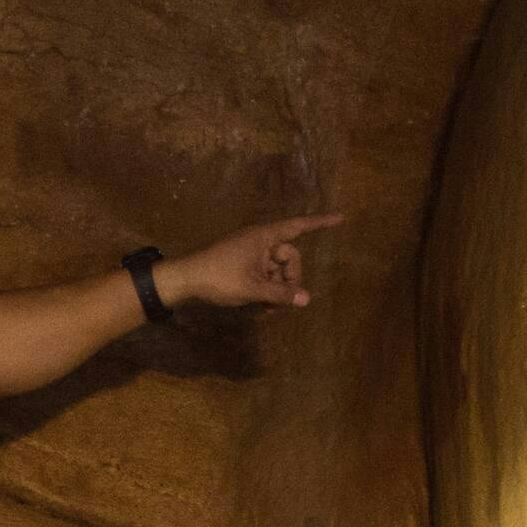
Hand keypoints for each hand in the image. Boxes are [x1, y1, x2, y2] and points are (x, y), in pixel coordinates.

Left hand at [167, 213, 344, 311]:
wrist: (185, 280)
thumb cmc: (219, 277)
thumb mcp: (252, 288)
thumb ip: (281, 294)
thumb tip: (307, 299)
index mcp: (264, 237)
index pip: (298, 227)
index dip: (320, 223)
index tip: (341, 218)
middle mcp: (260, 241)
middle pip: (290, 257)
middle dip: (290, 279)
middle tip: (281, 300)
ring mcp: (252, 254)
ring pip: (278, 270)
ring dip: (278, 288)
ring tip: (267, 308)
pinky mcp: (244, 265)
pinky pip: (266, 275)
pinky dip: (268, 289)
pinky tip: (262, 306)